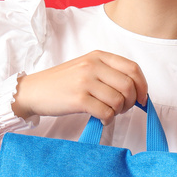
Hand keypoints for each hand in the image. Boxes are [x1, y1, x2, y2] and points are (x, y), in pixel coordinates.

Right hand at [11, 51, 147, 124]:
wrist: (34, 91)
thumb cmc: (62, 82)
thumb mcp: (86, 68)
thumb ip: (108, 73)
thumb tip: (136, 91)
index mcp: (98, 56)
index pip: (132, 68)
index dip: (142, 86)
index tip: (142, 98)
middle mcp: (93, 66)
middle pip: (129, 85)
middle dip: (132, 102)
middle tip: (123, 109)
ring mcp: (85, 82)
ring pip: (119, 100)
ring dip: (119, 112)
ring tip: (109, 113)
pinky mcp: (79, 99)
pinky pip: (106, 112)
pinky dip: (108, 120)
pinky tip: (101, 119)